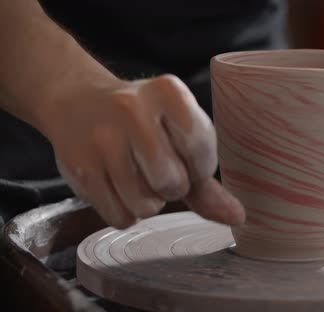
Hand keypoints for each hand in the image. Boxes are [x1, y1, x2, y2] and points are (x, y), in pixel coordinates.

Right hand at [40, 74, 244, 227]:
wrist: (77, 103)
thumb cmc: (143, 124)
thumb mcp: (178, 136)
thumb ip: (207, 181)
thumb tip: (237, 217)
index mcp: (168, 92)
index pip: (200, 150)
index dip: (199, 167)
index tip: (186, 158)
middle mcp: (132, 108)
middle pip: (172, 182)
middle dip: (173, 188)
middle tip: (159, 170)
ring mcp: (101, 137)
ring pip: (145, 205)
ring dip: (148, 203)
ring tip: (137, 177)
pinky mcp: (78, 167)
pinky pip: (119, 216)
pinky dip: (125, 212)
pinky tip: (117, 185)